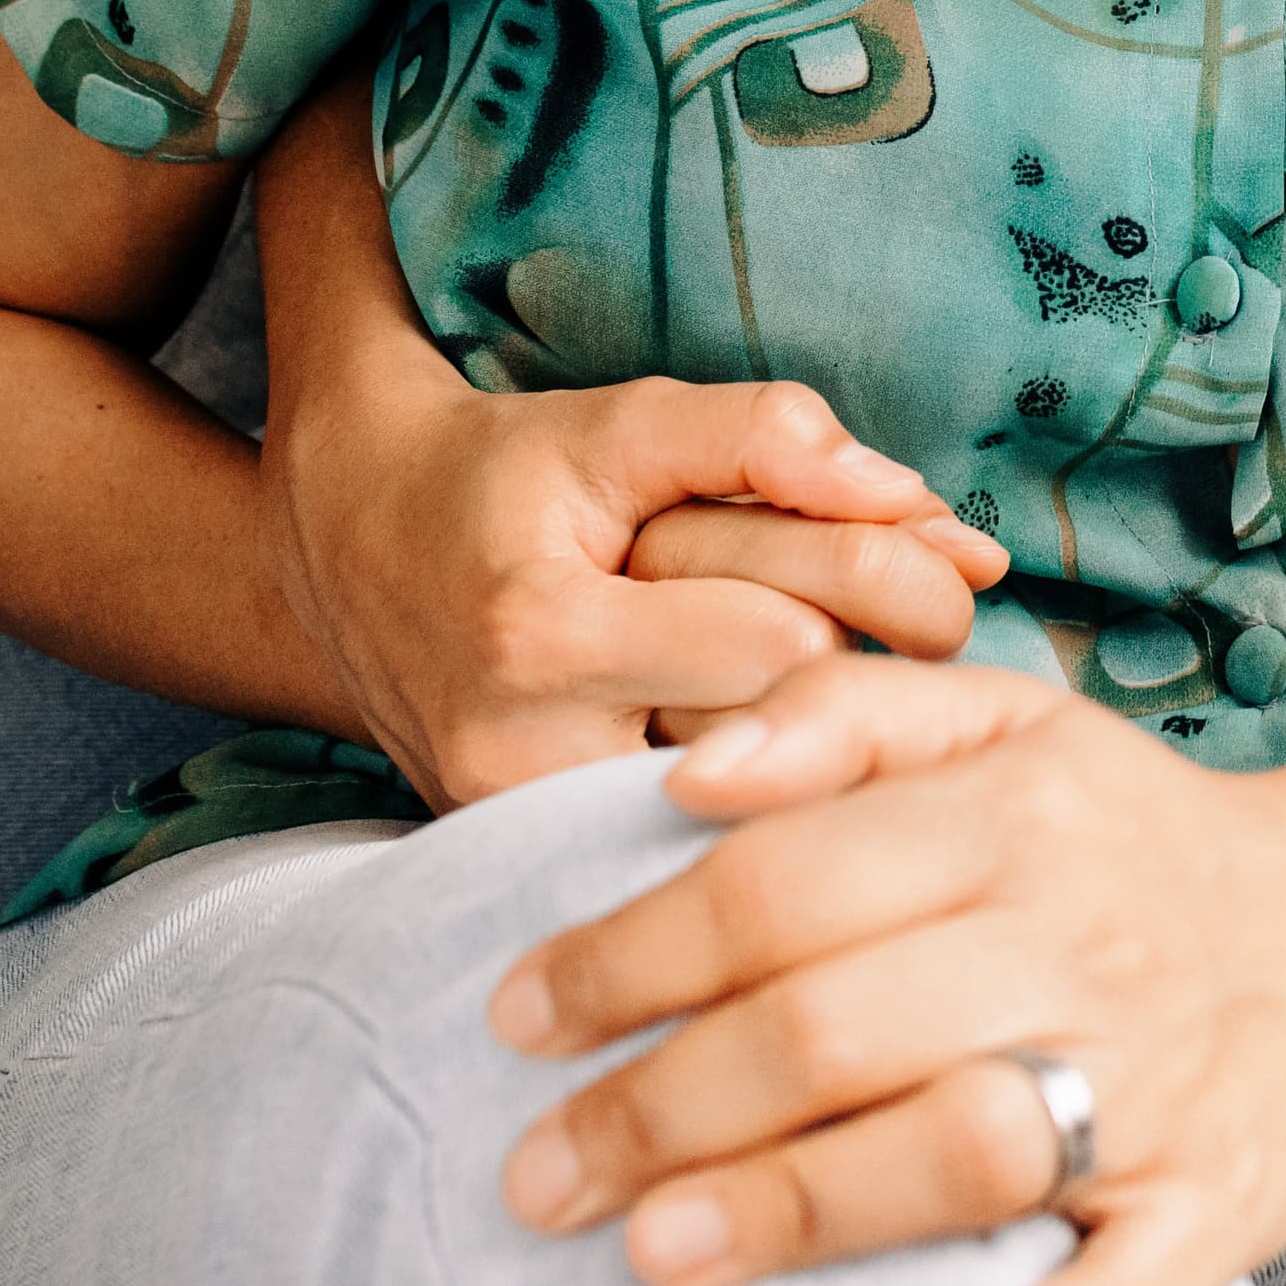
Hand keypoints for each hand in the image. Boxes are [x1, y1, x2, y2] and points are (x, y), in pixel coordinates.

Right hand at [265, 347, 1005, 807]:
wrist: (348, 546)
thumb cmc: (509, 474)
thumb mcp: (630, 421)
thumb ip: (769, 437)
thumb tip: (914, 499)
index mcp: (542, 635)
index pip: (776, 643)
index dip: (868, 591)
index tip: (934, 564)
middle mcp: (522, 756)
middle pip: (767, 728)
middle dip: (866, 660)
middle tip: (937, 617)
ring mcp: (521, 830)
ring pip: (745, 799)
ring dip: (821, 731)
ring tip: (867, 665)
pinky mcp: (531, 863)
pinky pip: (692, 834)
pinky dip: (761, 781)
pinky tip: (797, 730)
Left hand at [489, 655, 1285, 1285]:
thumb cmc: (1130, 835)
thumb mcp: (1011, 723)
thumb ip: (850, 718)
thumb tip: (688, 774)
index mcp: (1026, 812)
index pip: (788, 879)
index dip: (632, 950)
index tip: (518, 1013)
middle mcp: (1092, 936)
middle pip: (845, 1019)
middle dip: (663, 1103)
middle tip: (538, 1174)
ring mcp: (1163, 1081)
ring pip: (962, 1145)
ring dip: (797, 1209)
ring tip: (654, 1255)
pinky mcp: (1222, 1208)